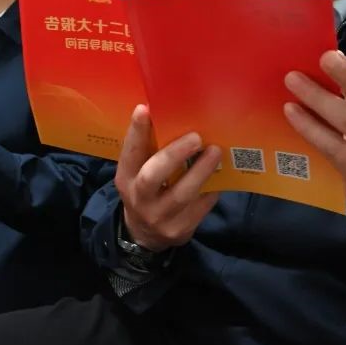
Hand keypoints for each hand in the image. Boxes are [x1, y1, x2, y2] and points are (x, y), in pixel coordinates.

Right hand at [116, 105, 220, 252]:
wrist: (144, 235)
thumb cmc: (144, 190)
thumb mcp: (137, 173)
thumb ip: (148, 152)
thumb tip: (169, 115)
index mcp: (126, 178)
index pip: (129, 153)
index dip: (136, 132)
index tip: (145, 109)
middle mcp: (139, 198)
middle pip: (153, 176)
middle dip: (174, 154)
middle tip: (195, 137)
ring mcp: (160, 217)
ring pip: (182, 194)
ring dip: (201, 170)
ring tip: (215, 152)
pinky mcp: (180, 230)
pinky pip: (200, 207)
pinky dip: (211, 189)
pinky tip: (219, 176)